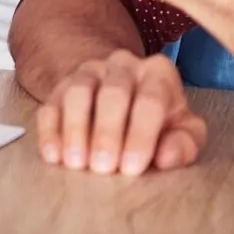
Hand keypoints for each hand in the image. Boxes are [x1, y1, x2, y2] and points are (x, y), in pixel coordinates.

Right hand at [36, 49, 206, 175]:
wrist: (122, 95)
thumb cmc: (158, 121)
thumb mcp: (181, 130)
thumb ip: (183, 144)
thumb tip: (166, 157)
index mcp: (157, 73)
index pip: (151, 101)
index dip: (141, 135)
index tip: (132, 167)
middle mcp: (122, 65)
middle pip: (113, 93)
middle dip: (107, 133)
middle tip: (103, 168)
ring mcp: (88, 71)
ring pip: (78, 91)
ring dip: (75, 128)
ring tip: (77, 163)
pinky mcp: (60, 85)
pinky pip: (51, 103)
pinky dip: (50, 130)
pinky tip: (53, 155)